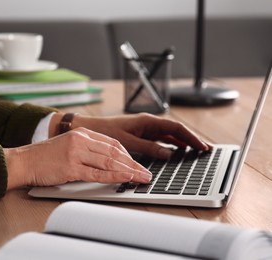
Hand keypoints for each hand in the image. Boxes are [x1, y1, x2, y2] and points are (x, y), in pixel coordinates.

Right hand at [4, 127, 151, 188]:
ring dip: (129, 171)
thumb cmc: (44, 156)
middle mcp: (81, 140)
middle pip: (114, 151)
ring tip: (141, 178)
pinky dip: (114, 176)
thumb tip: (108, 161)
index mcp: (82, 132)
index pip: (112, 142)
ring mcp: (76, 153)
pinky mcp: (71, 167)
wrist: (23, 161)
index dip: (127, 155)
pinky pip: (98, 173)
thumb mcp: (68, 145)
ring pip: (109, 162)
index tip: (137, 164)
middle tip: (146, 172)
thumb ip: (87, 149)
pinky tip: (125, 179)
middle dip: (133, 163)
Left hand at [70, 113, 210, 159]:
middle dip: (191, 139)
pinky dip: (170, 144)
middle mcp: (148, 123)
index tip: (202, 146)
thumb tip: (169, 153)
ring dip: (182, 142)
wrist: (88, 129)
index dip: (191, 137)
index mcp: (147, 121)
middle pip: (175, 130)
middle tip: (205, 150)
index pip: (175, 127)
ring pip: (168, 134)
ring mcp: (144, 128)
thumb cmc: (105, 133)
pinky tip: (176, 150)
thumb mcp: (128, 143)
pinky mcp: (139, 134)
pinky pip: (160, 138)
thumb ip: (149, 148)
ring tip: (195, 151)